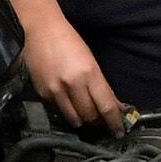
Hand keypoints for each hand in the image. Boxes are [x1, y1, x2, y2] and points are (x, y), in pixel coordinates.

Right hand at [21, 15, 124, 133]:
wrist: (42, 30)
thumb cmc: (69, 41)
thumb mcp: (91, 62)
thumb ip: (101, 86)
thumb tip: (113, 106)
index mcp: (89, 73)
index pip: (106, 106)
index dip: (114, 122)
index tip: (119, 132)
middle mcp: (72, 84)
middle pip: (90, 116)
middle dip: (98, 121)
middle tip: (100, 120)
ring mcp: (55, 90)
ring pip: (74, 119)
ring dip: (82, 120)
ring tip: (85, 114)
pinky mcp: (43, 93)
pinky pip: (58, 111)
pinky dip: (67, 111)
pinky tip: (68, 103)